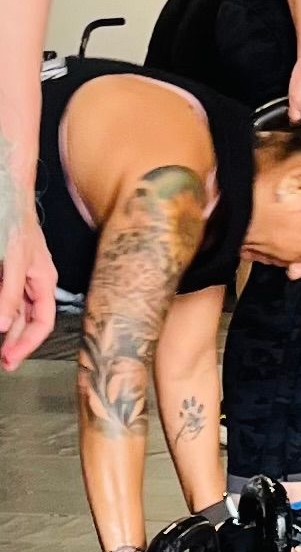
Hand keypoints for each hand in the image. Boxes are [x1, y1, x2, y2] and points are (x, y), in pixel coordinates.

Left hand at [0, 211, 56, 371]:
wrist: (6, 189)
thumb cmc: (14, 220)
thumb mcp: (12, 260)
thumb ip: (9, 294)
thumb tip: (2, 325)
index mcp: (44, 282)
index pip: (42, 323)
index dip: (27, 344)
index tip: (8, 360)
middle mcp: (35, 282)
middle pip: (28, 321)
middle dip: (14, 341)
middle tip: (2, 362)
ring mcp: (21, 275)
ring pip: (16, 310)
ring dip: (6, 327)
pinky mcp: (8, 268)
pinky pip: (7, 295)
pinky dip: (3, 308)